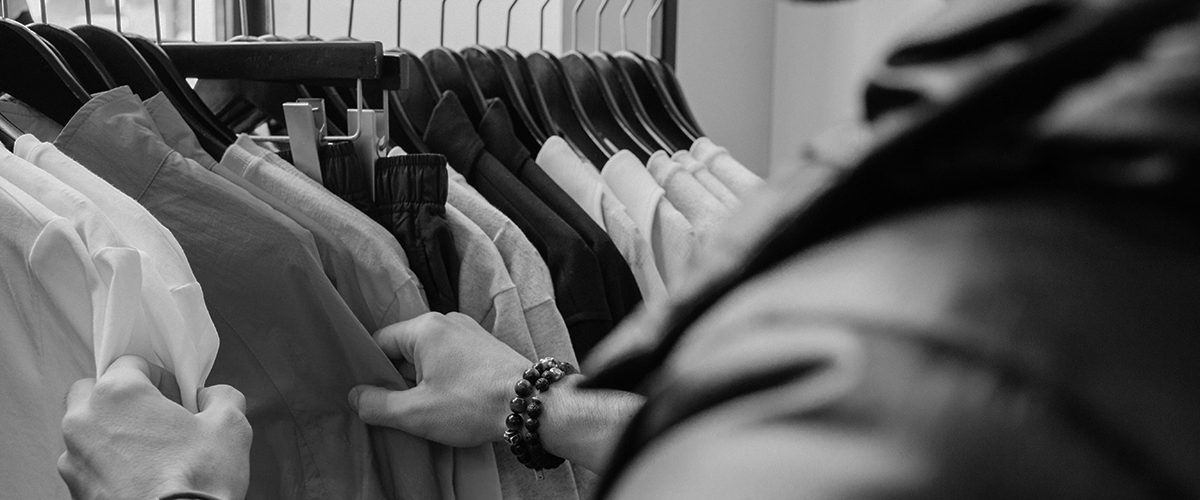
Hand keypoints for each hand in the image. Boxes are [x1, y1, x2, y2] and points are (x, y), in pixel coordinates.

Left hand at [59, 355, 252, 499]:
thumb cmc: (196, 481)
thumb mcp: (231, 426)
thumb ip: (222, 397)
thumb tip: (212, 397)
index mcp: (118, 394)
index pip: (131, 362)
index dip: (160, 377)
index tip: (177, 396)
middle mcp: (85, 421)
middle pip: (95, 391)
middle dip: (122, 399)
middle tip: (156, 418)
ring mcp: (73, 458)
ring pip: (87, 429)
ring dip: (112, 433)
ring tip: (150, 453)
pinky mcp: (74, 490)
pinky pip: (87, 464)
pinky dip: (107, 465)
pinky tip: (140, 477)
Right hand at [349, 312, 531, 447]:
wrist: (532, 405)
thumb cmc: (472, 404)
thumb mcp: (416, 412)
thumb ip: (377, 404)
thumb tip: (355, 396)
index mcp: (425, 328)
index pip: (379, 342)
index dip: (370, 371)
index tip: (372, 396)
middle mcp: (447, 321)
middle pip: (404, 349)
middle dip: (399, 379)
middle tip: (400, 409)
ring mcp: (469, 332)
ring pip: (429, 356)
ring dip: (423, 382)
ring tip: (428, 410)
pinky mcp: (486, 347)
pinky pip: (451, 359)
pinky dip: (445, 378)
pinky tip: (451, 402)